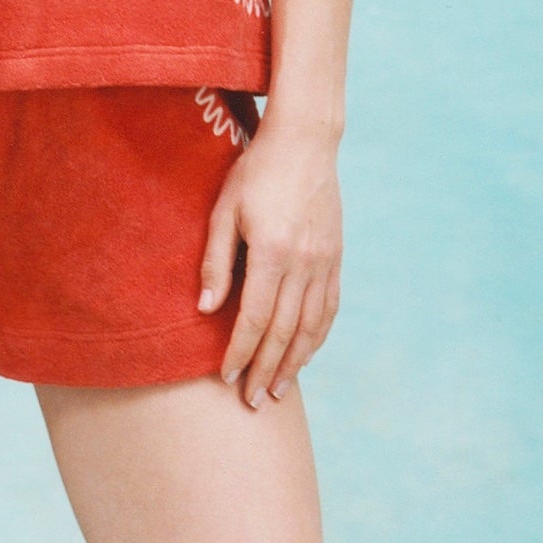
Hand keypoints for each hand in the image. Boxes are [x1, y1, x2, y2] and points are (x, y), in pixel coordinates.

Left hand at [200, 114, 342, 406]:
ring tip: (276, 389)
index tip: (225, 376)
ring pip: (311, 327)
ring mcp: (325, 262)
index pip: (255, 319)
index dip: (239, 352)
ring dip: (293, 363)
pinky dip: (317, 338)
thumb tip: (206, 310)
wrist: (305, 142)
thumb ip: (216, 261)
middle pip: (284, 332)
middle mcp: (304, 264)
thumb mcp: (224, 209)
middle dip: (264, 370)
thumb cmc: (254, 171)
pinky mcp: (336, 258)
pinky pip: (329, 309)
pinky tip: (304, 354)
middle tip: (250, 401)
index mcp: (272, 252)